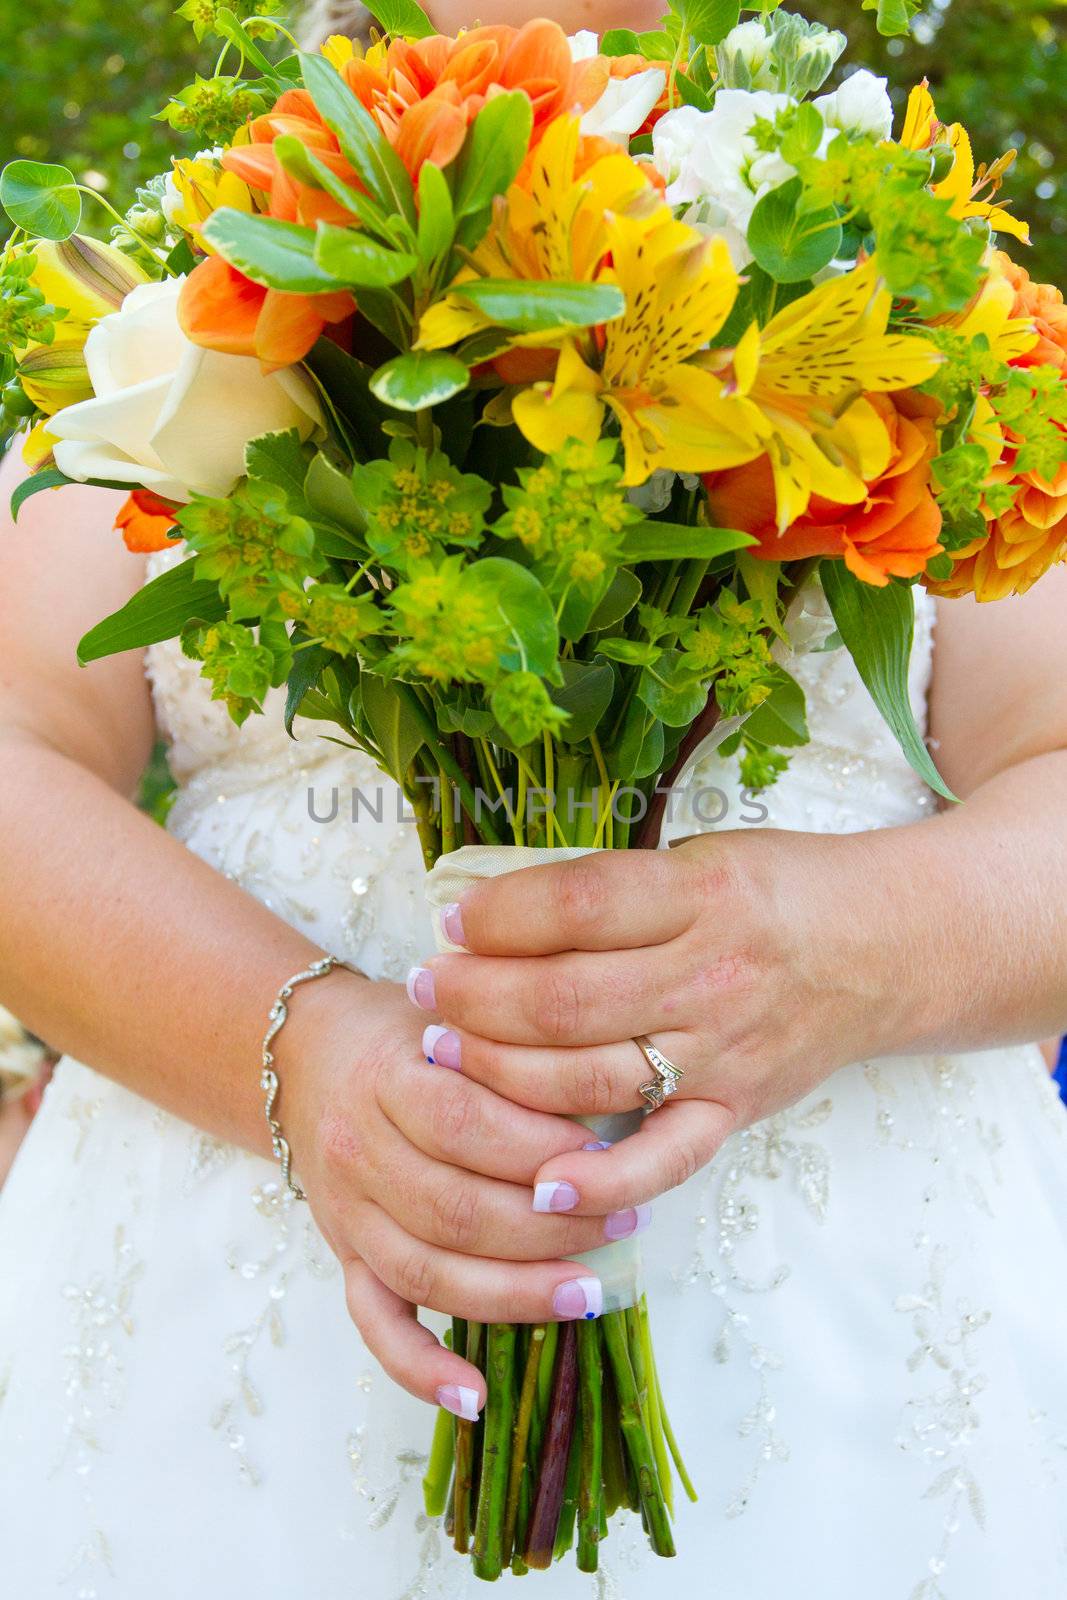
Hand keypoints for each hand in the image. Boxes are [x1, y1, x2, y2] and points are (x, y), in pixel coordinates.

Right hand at [283, 975, 650, 1415]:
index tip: (611, 1160)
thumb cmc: (409, 1038)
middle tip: (623, 1225)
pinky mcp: (345, 1258)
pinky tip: (475, 1395)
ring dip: (513, 1293)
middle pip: (455, 1208)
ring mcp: (347, 1213)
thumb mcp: (457, 1021)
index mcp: (387, 1081)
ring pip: (427, 1271)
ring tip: (587, 1294)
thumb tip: (608, 1105)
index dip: (543, 1151)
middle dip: (549, 1226)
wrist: (308, 1058)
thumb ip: (513, 1057)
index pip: (468, 1125)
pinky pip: (377, 1325)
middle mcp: (358, 1151)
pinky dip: (421, 1370)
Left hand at [409, 830, 911, 1218]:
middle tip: (424, 990)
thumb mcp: (703, 856)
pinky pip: (663, 1161)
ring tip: (445, 1051)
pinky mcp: (735, 1110)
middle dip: (474, 998)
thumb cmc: (782, 890)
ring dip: (501, 1071)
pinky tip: (540, 1184)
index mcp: (701, 895)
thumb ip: (614, 887)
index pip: (577, 906)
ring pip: (588, 1078)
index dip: (498, 916)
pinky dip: (601, 1182)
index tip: (449, 922)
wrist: (890, 946)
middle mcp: (710, 977)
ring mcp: (722, 1054)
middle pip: (564, 999)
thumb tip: (494, 906)